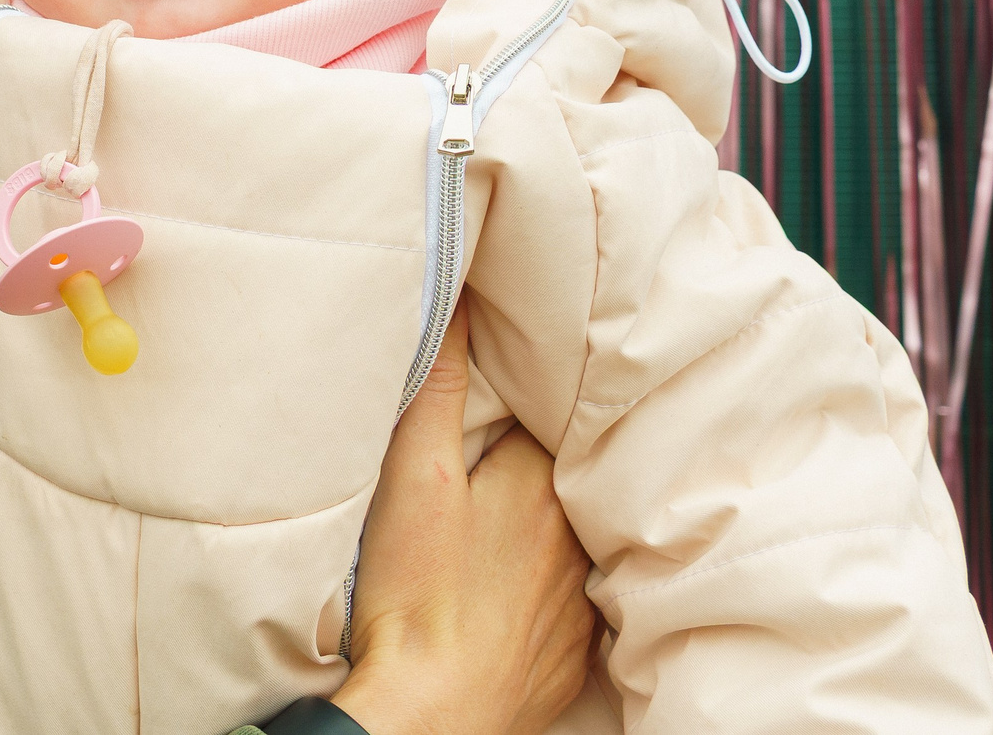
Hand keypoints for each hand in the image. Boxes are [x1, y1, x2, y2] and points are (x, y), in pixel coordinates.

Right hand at [331, 300, 595, 734]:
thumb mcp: (414, 473)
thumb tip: (461, 298)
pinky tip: (510, 592)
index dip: (515, 402)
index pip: (540, 417)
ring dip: (543, 527)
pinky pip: (569, 603)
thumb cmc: (413, 593)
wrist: (430, 715)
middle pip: (559, 476)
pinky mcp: (571, 655)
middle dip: (531, 461)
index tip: (495, 393)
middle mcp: (576, 538)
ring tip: (500, 525)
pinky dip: (546, 591)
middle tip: (489, 460)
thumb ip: (436, 384)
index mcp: (540, 483)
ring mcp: (579, 602)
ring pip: (569, 539)